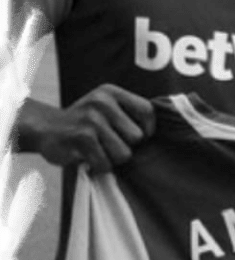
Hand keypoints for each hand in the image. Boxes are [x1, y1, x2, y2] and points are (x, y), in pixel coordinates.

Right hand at [36, 86, 155, 173]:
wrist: (46, 128)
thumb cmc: (85, 123)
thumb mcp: (106, 108)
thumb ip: (129, 115)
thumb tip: (162, 135)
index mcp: (111, 93)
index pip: (148, 111)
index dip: (148, 130)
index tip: (135, 137)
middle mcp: (102, 102)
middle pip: (137, 138)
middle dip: (126, 147)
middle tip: (108, 144)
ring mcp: (91, 120)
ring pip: (123, 154)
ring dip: (112, 159)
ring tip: (98, 150)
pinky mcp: (81, 139)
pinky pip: (105, 164)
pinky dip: (98, 166)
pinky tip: (87, 156)